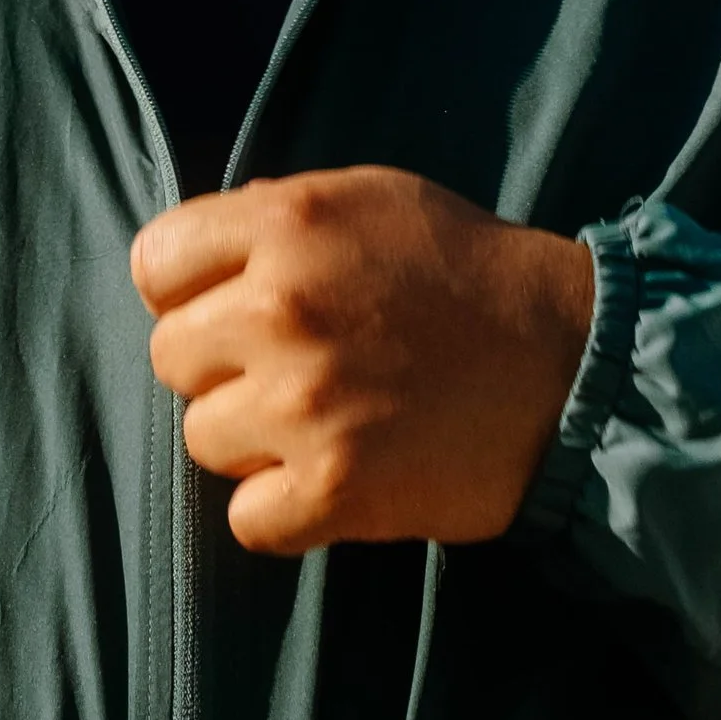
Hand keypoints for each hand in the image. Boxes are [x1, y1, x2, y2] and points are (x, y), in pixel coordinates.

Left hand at [129, 165, 595, 555]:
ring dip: (251, 438)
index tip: (226, 306)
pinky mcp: (336, 489)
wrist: (566, 362)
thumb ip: (272, 218)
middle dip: (220, 365)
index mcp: (286, 224)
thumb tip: (190, 262)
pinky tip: (327, 478)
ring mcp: (304, 404)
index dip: (186, 289)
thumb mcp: (365, 199)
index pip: (154, 264)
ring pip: (203, 438)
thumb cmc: (462, 271)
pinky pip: (247, 520)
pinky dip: (282, 510)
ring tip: (320, 419)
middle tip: (289, 367)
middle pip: (171, 356)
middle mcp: (281, 308)